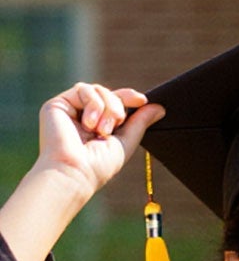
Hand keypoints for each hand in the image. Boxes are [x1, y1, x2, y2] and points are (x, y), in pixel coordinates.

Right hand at [33, 84, 159, 202]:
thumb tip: (159, 107)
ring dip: (107, 107)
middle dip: (118, 106)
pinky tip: (89, 124)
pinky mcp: (57, 104)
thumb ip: (140, 123)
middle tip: (116, 124)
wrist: (75, 171)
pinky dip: (93, 104)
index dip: (128, 97)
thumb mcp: (126, 142)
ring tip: (102, 130)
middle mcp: (83, 116)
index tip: (142, 100)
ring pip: (97, 89)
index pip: (115, 102)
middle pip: (108, 93)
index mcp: (98, 125)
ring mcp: (70, 109)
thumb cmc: (99, 165)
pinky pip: (83, 89)